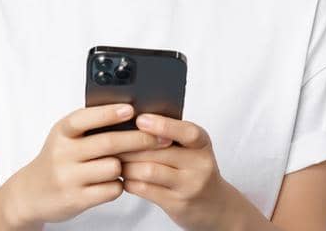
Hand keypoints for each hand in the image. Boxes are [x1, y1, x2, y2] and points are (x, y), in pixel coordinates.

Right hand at [0, 104, 172, 227]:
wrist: (31, 193)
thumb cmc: (57, 159)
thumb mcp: (64, 137)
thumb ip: (89, 127)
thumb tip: (131, 114)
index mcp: (61, 132)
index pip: (85, 118)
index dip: (109, 113)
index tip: (132, 109)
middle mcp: (63, 153)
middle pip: (108, 143)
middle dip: (139, 139)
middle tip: (160, 137)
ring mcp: (69, 178)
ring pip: (114, 167)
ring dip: (127, 165)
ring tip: (127, 163)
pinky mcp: (76, 199)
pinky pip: (112, 189)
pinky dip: (118, 185)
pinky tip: (114, 181)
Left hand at [118, 114, 259, 230]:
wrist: (215, 206)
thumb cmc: (195, 170)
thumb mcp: (193, 149)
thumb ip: (171, 136)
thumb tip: (132, 122)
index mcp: (202, 144)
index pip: (187, 132)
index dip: (163, 125)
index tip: (140, 119)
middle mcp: (199, 164)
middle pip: (158, 151)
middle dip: (130, 146)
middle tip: (110, 141)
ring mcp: (189, 186)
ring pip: (148, 171)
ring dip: (127, 165)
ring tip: (116, 160)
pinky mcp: (177, 204)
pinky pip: (145, 189)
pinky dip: (129, 181)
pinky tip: (124, 177)